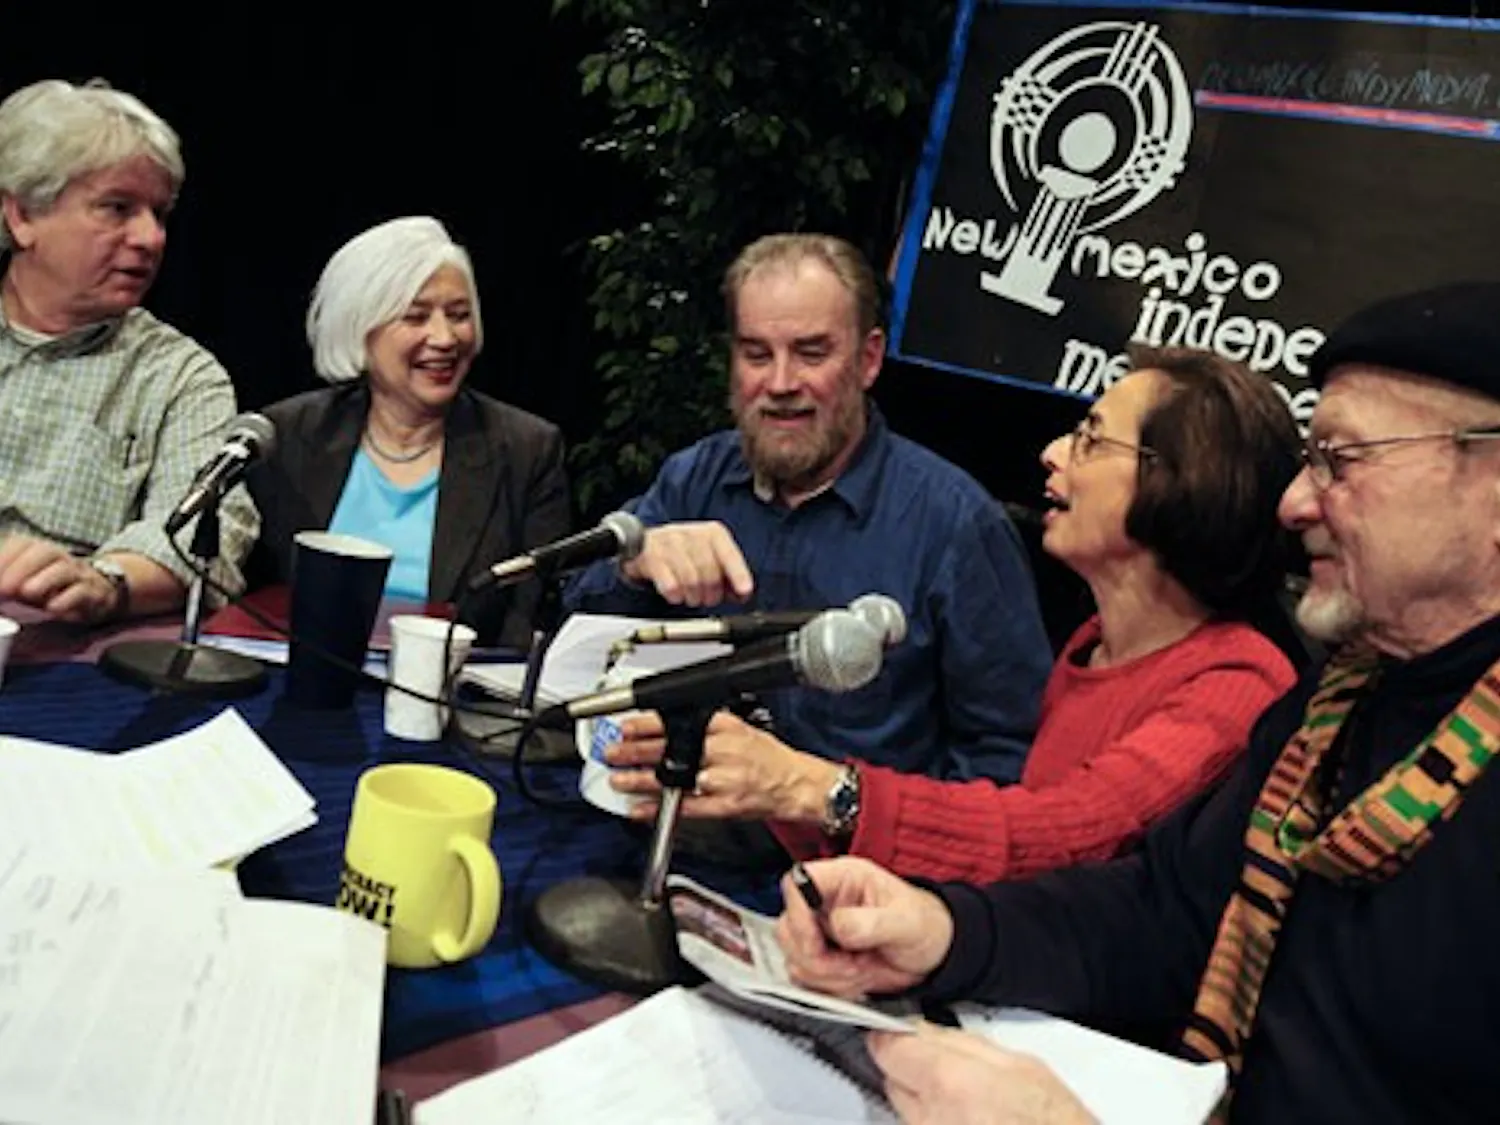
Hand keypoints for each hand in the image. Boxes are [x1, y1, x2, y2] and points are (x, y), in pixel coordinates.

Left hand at [0, 537, 120, 623]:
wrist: (98, 593)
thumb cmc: (53, 588)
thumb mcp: (27, 580)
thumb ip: (8, 582)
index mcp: (41, 552)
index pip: (22, 544)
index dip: (4, 558)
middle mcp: (61, 559)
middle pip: (45, 552)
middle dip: (22, 568)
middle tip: (3, 589)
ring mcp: (79, 575)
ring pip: (64, 570)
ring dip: (44, 580)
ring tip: (27, 593)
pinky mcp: (94, 594)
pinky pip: (83, 592)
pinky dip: (67, 599)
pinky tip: (53, 608)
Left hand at [606, 710, 840, 822]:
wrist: (798, 784)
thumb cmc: (771, 759)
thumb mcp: (742, 729)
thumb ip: (709, 728)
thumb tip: (670, 728)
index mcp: (726, 727)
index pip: (679, 722)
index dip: (648, 725)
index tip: (627, 726)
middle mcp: (724, 751)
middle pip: (671, 749)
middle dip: (636, 752)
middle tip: (613, 752)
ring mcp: (723, 780)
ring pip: (674, 779)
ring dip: (641, 781)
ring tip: (619, 780)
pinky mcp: (724, 806)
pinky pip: (685, 808)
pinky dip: (659, 810)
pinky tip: (640, 809)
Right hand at [621, 522, 752, 606]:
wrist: (644, 546)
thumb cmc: (684, 555)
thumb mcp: (710, 559)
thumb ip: (728, 576)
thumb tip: (742, 594)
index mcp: (712, 533)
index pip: (729, 554)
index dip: (738, 574)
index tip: (745, 591)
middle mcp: (691, 533)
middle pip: (710, 572)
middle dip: (712, 594)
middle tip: (707, 599)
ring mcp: (669, 543)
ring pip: (691, 580)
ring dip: (693, 597)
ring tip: (691, 597)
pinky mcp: (650, 557)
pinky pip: (670, 585)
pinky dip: (676, 596)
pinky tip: (676, 594)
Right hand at [774, 856, 953, 998]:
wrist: (933, 953)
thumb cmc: (924, 924)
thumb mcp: (906, 921)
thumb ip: (873, 923)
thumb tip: (841, 926)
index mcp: (843, 878)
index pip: (797, 882)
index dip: (798, 912)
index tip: (818, 941)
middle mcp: (826, 903)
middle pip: (788, 927)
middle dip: (817, 957)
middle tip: (850, 965)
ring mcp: (821, 931)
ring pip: (794, 957)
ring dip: (826, 975)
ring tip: (859, 971)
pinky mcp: (823, 958)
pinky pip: (806, 978)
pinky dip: (830, 987)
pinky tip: (855, 979)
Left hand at [870, 1023, 1096, 1124]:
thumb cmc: (1055, 1123)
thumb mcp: (1018, 1065)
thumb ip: (961, 1043)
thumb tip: (925, 1030)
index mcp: (949, 1083)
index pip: (888, 1049)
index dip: (892, 1036)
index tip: (898, 1033)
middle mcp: (931, 1120)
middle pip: (892, 1081)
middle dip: (911, 1070)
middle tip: (949, 1071)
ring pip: (906, 1111)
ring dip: (925, 1101)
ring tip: (968, 1103)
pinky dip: (937, 1122)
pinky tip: (969, 1121)